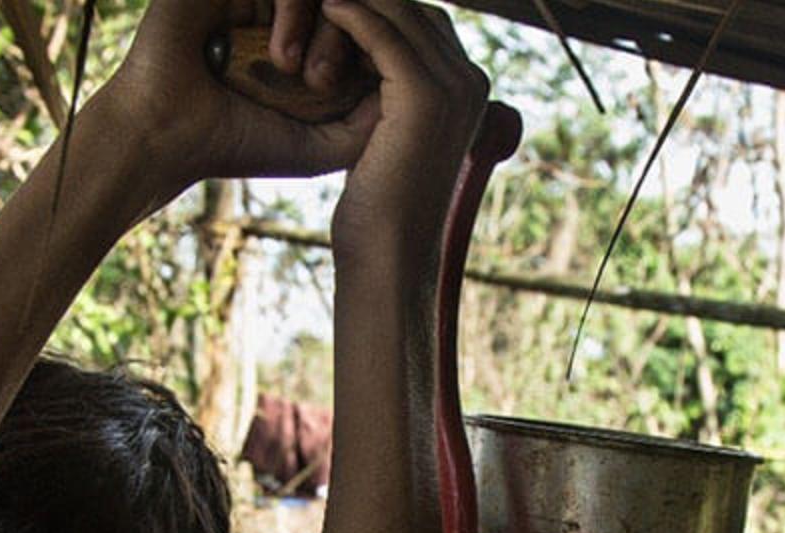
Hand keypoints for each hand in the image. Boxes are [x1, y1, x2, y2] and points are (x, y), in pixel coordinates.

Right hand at [96, 0, 371, 190]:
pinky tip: (280, 59)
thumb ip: (372, 121)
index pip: (363, 26)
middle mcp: (283, 9)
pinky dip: (297, 10)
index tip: (380, 89)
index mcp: (308, 39)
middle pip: (351, 3)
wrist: (168, 138)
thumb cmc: (239, 143)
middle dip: (359, 39)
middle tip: (335, 84)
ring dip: (327, 30)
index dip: (380, 50)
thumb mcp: (323, 142)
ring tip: (306, 78)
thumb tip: (421, 88)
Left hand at [319, 0, 488, 257]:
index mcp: (468, 92)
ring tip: (312, 1)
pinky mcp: (426, 96)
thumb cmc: (378, 208)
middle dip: (369, 1)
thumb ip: (387, 98)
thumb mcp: (386, 139)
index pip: (422, 23)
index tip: (332, 10)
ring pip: (399, 12)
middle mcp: (472, 82)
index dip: (379, 11)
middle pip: (414, 10)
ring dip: (354, 2)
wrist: (388, 255)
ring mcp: (454, 87)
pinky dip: (349, 15)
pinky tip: (322, 9)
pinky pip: (383, 32)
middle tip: (318, 1)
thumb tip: (357, 68)